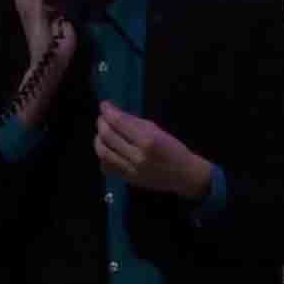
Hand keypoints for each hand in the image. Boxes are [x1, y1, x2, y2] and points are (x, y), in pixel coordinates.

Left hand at [94, 100, 208, 199]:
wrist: (184, 175)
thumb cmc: (174, 150)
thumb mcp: (158, 131)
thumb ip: (135, 123)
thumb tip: (115, 113)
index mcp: (147, 140)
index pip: (119, 122)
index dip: (108, 111)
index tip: (104, 105)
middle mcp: (137, 156)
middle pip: (108, 136)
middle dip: (102, 123)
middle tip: (102, 118)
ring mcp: (131, 169)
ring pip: (103, 152)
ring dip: (98, 139)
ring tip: (101, 133)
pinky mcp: (128, 179)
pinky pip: (107, 167)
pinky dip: (102, 157)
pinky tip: (107, 150)